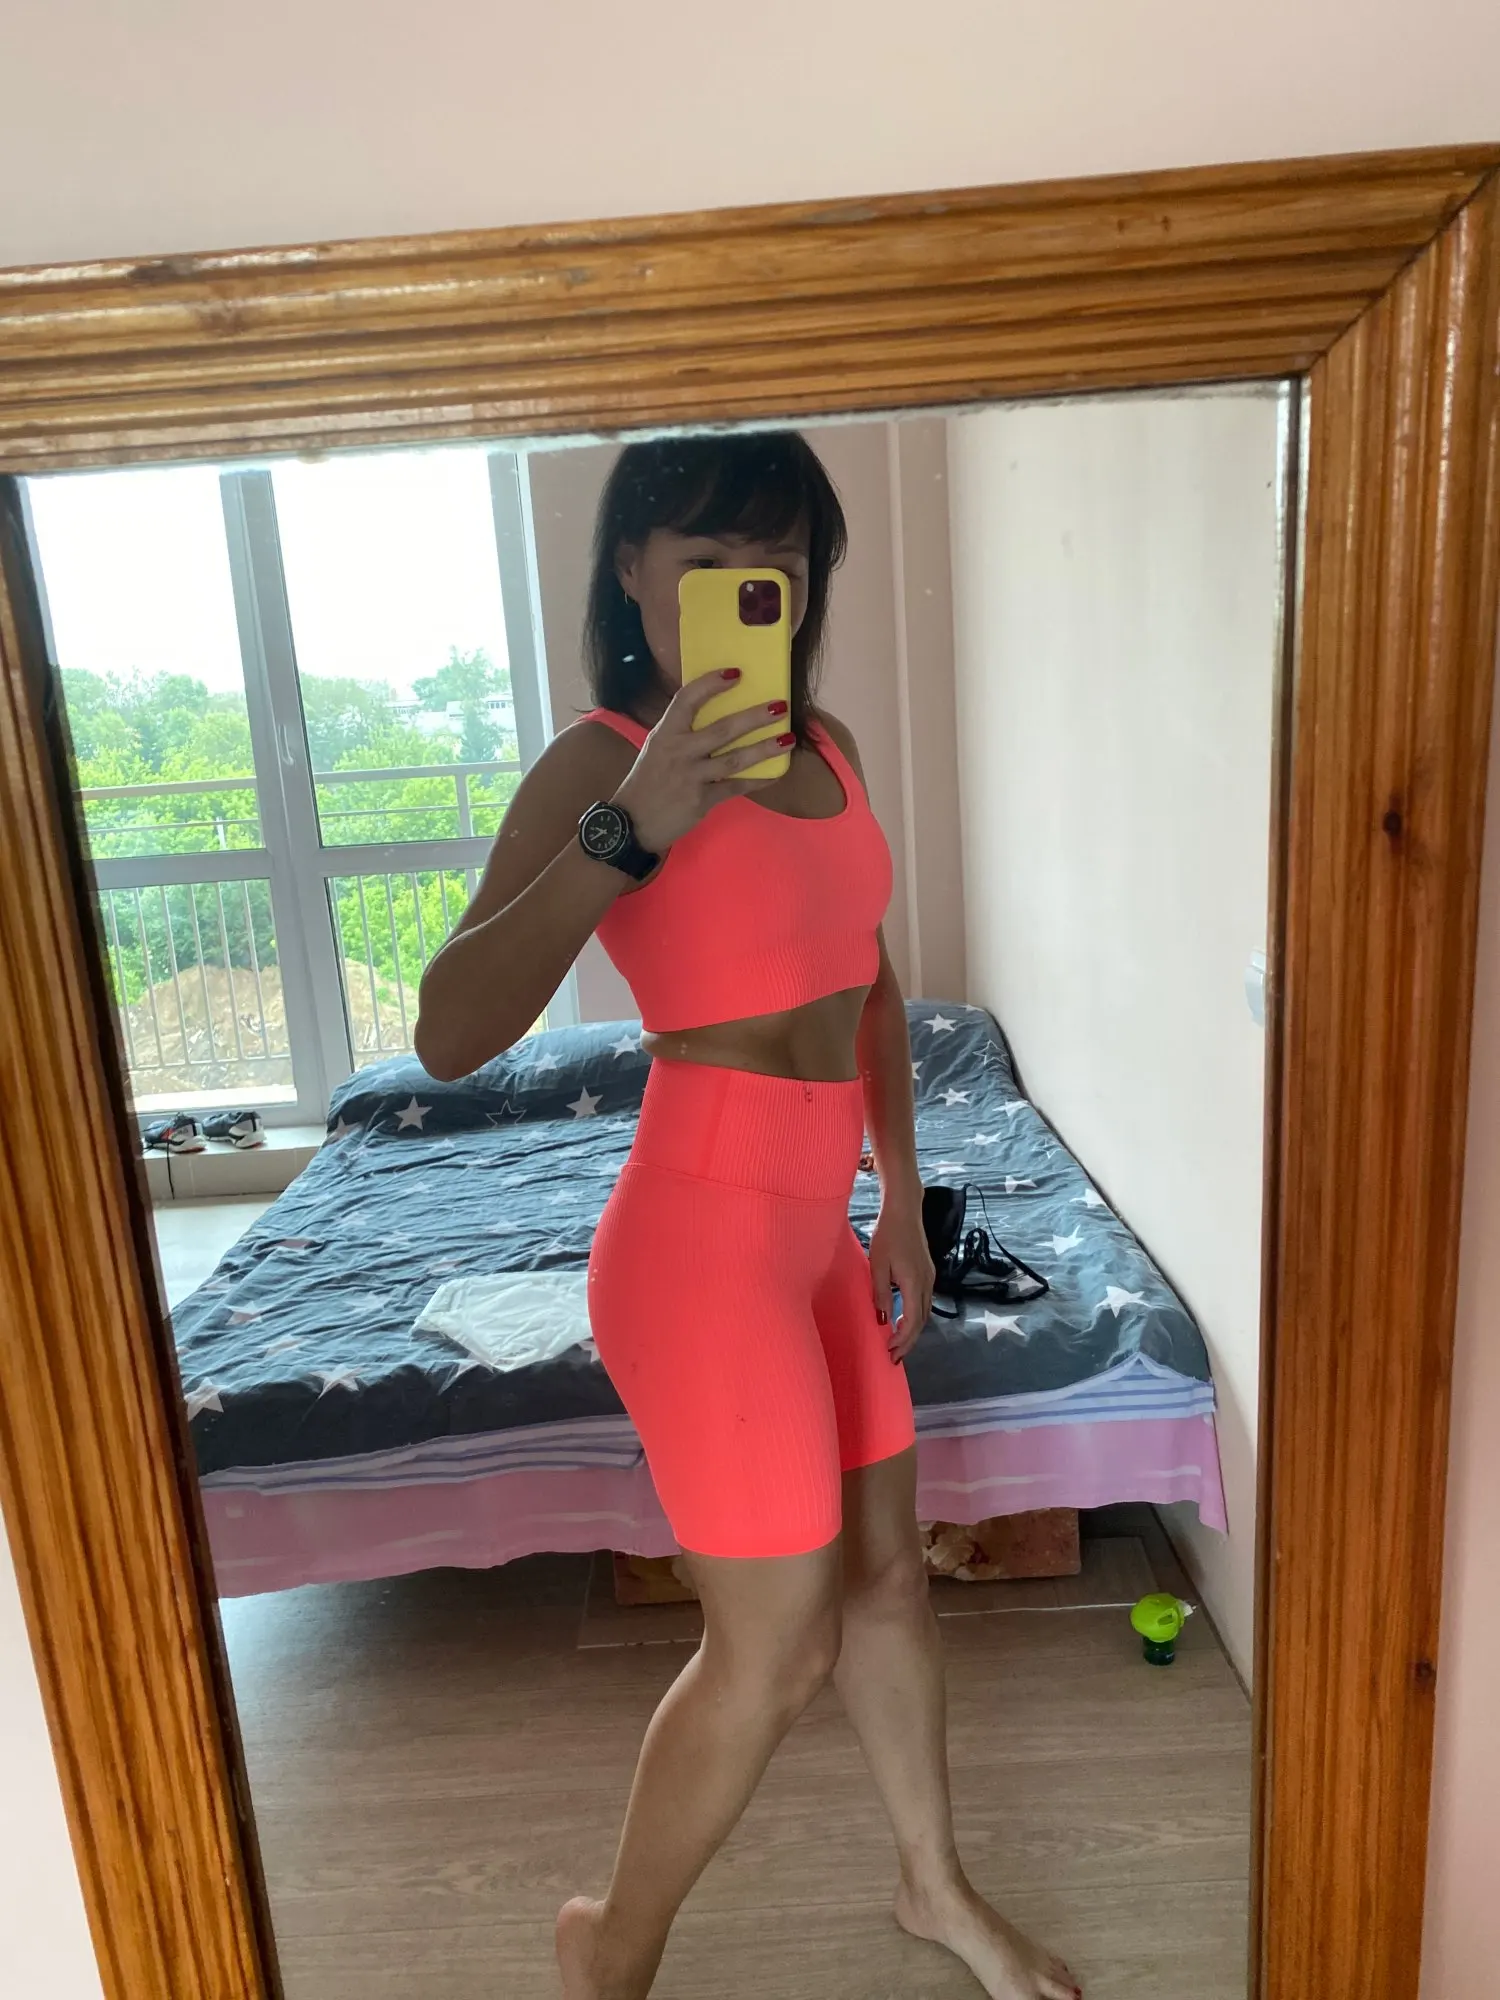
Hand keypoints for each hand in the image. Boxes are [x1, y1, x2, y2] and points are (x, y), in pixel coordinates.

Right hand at [612, 672, 791, 854]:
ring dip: (764, 749)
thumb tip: (715, 714)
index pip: (687, 699)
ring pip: (734, 759)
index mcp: (665, 733)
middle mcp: (678, 751)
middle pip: (722, 729)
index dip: (711, 684)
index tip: (736, 673)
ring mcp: (691, 777)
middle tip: (780, 706)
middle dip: (754, 717)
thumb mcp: (657, 749)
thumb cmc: (648, 781)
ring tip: (788, 739)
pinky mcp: (701, 800)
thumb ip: (681, 733)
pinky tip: (776, 773)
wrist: (632, 823)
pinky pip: (736, 787)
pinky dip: (758, 781)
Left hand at [869, 1201, 933, 1361]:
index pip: (912, 1321)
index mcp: (914, 1283)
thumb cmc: (888, 1235)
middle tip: (893, 1356)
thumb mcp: (877, 1265)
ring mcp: (930, 1277)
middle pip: (922, 1321)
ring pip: (925, 1312)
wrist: (905, 1211)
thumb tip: (882, 1320)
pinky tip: (902, 1319)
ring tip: (897, 1342)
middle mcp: (927, 1283)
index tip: (890, 1352)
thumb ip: (880, 1293)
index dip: (902, 1339)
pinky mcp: (928, 1272)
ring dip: (912, 1330)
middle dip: (909, 1341)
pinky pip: (924, 1302)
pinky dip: (915, 1316)